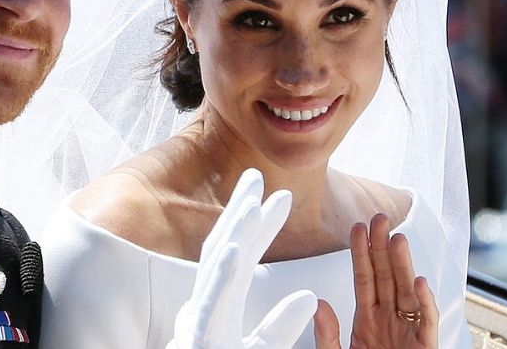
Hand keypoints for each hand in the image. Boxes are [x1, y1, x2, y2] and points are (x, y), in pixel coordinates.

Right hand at [166, 169, 317, 348]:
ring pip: (215, 271)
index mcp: (220, 309)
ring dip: (234, 235)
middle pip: (225, 252)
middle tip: (257, 175)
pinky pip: (211, 305)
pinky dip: (221, 276)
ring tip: (253, 202)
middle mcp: (205, 310)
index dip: (258, 225)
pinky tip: (236, 250)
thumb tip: (309, 296)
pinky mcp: (197, 339)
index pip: (240, 258)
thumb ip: (280, 327)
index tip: (278, 194)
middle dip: (241, 212)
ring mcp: (198, 323)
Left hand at [313, 214, 438, 348]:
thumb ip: (328, 335)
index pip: (365, 279)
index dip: (361, 254)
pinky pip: (428, 323)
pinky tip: (418, 281)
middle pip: (387, 278)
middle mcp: (390, 321)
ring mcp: (409, 333)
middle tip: (380, 218)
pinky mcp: (425, 348)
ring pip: (408, 293)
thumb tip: (319, 304)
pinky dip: (426, 303)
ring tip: (397, 238)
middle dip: (383, 248)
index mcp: (368, 320)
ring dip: (403, 266)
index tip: (357, 227)